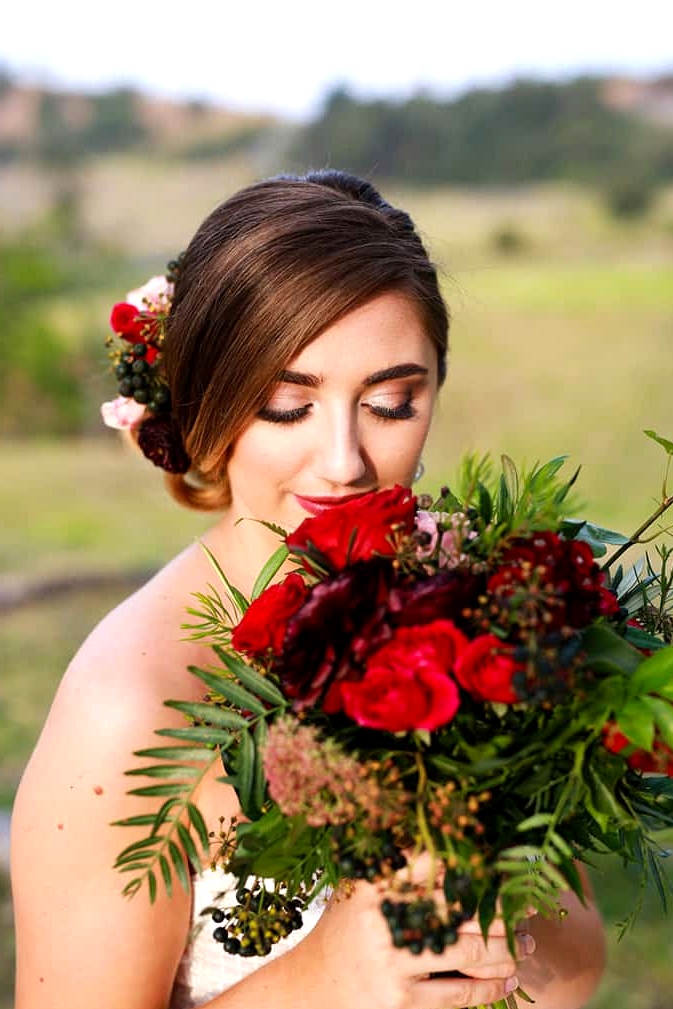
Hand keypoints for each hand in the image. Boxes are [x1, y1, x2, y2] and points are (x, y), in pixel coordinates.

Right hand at [298, 876, 535, 1008]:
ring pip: (469, 953)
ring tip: (527, 944)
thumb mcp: (361, 888)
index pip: (438, 865)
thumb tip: (452, 839)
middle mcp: (383, 918)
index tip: (506, 864)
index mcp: (376, 882)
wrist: (312, 985)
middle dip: (503, 909)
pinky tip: (509, 979)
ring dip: (507, 949)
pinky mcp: (400, 1001)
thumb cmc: (346, 928)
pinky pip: (459, 993)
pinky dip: (490, 986)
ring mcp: (392, 962)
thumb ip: (398, 865)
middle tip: (529, 906)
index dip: (477, 864)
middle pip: (462, 908)